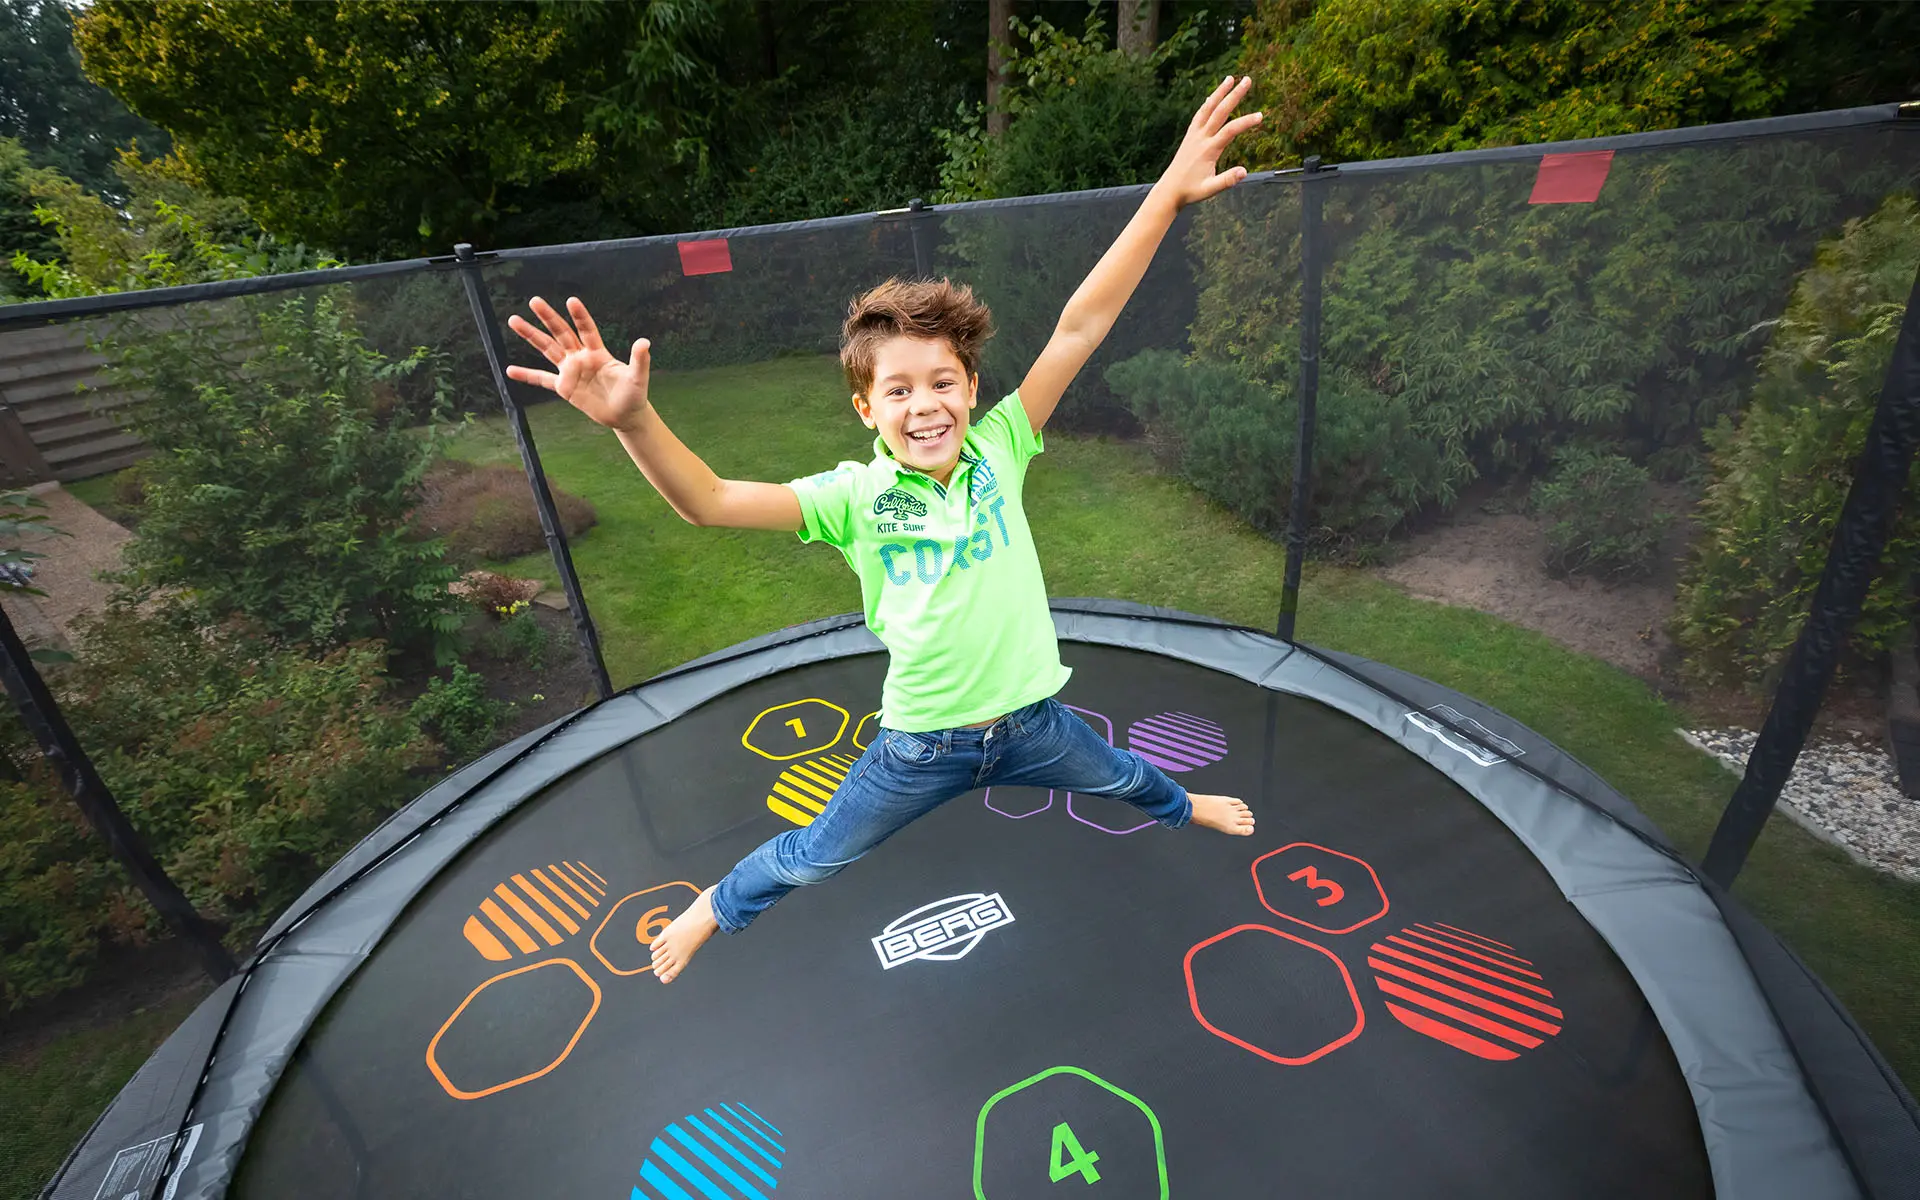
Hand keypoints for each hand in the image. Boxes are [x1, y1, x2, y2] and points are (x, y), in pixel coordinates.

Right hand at [505, 296, 651, 431]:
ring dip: (531, 336)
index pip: (587, 329)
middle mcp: (581, 357)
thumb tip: (645, 342)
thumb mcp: (638, 377)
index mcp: (598, 352)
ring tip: (514, 320)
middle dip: (548, 317)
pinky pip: (542, 379)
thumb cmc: (633, 394)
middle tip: (534, 300)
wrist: (625, 415)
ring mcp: (570, 371)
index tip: (572, 301)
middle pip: (561, 333)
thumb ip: (639, 359)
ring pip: (547, 349)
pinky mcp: (564, 387)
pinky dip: (526, 375)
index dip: (580, 316)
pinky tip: (509, 370)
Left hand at [1159, 75, 1262, 208]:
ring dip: (1220, 92)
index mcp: (1208, 150)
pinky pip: (1199, 115)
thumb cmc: (1191, 191)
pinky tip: (1213, 96)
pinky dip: (1207, 103)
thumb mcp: (1210, 189)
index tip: (1260, 116)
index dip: (1245, 122)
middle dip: (1235, 95)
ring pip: (1208, 108)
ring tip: (1231, 78)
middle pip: (1220, 111)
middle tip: (1248, 80)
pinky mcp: (1190, 136)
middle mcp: (1200, 138)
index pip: (1230, 131)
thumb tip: (1244, 172)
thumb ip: (1227, 180)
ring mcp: (1194, 135)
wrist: (1169, 190)